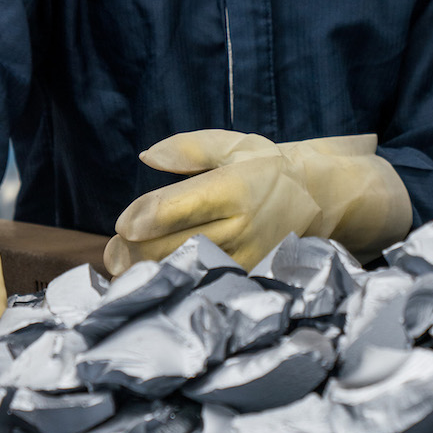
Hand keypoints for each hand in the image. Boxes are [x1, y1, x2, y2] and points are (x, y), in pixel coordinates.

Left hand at [103, 130, 320, 275]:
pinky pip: (199, 287)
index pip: (170, 210)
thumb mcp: (231, 145)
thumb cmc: (264, 168)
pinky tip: (159, 278)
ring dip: (146, 272)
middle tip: (116, 249)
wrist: (316, 199)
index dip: (137, 219)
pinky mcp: (246, 280)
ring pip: (179, 273)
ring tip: (129, 264)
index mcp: (231, 188)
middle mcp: (238, 227)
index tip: (122, 225)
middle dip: (131, 251)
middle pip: (165, 248)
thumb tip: (147, 157)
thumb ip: (187, 149)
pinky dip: (173, 284)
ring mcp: (243, 259)